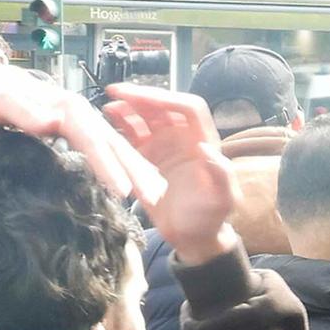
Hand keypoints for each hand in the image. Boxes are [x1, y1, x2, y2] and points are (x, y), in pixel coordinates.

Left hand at [0, 62, 160, 206]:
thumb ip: (22, 110)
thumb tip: (50, 121)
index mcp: (65, 107)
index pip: (92, 139)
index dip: (109, 165)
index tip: (123, 190)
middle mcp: (78, 112)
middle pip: (112, 143)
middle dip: (135, 169)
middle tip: (154, 197)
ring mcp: (79, 120)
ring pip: (114, 145)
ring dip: (136, 168)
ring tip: (155, 192)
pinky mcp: (75, 128)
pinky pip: (105, 147)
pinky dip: (123, 163)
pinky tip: (133, 179)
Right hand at [103, 82, 241, 261]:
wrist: (193, 237)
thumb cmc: (211, 220)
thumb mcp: (222, 201)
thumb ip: (221, 176)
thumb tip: (210, 151)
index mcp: (203, 141)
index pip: (188, 107)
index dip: (167, 98)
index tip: (144, 97)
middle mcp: (184, 138)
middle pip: (163, 106)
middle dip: (141, 97)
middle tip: (116, 92)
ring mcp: (165, 145)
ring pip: (146, 116)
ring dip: (128, 107)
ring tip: (108, 105)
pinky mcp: (147, 157)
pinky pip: (133, 134)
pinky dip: (120, 124)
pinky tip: (107, 120)